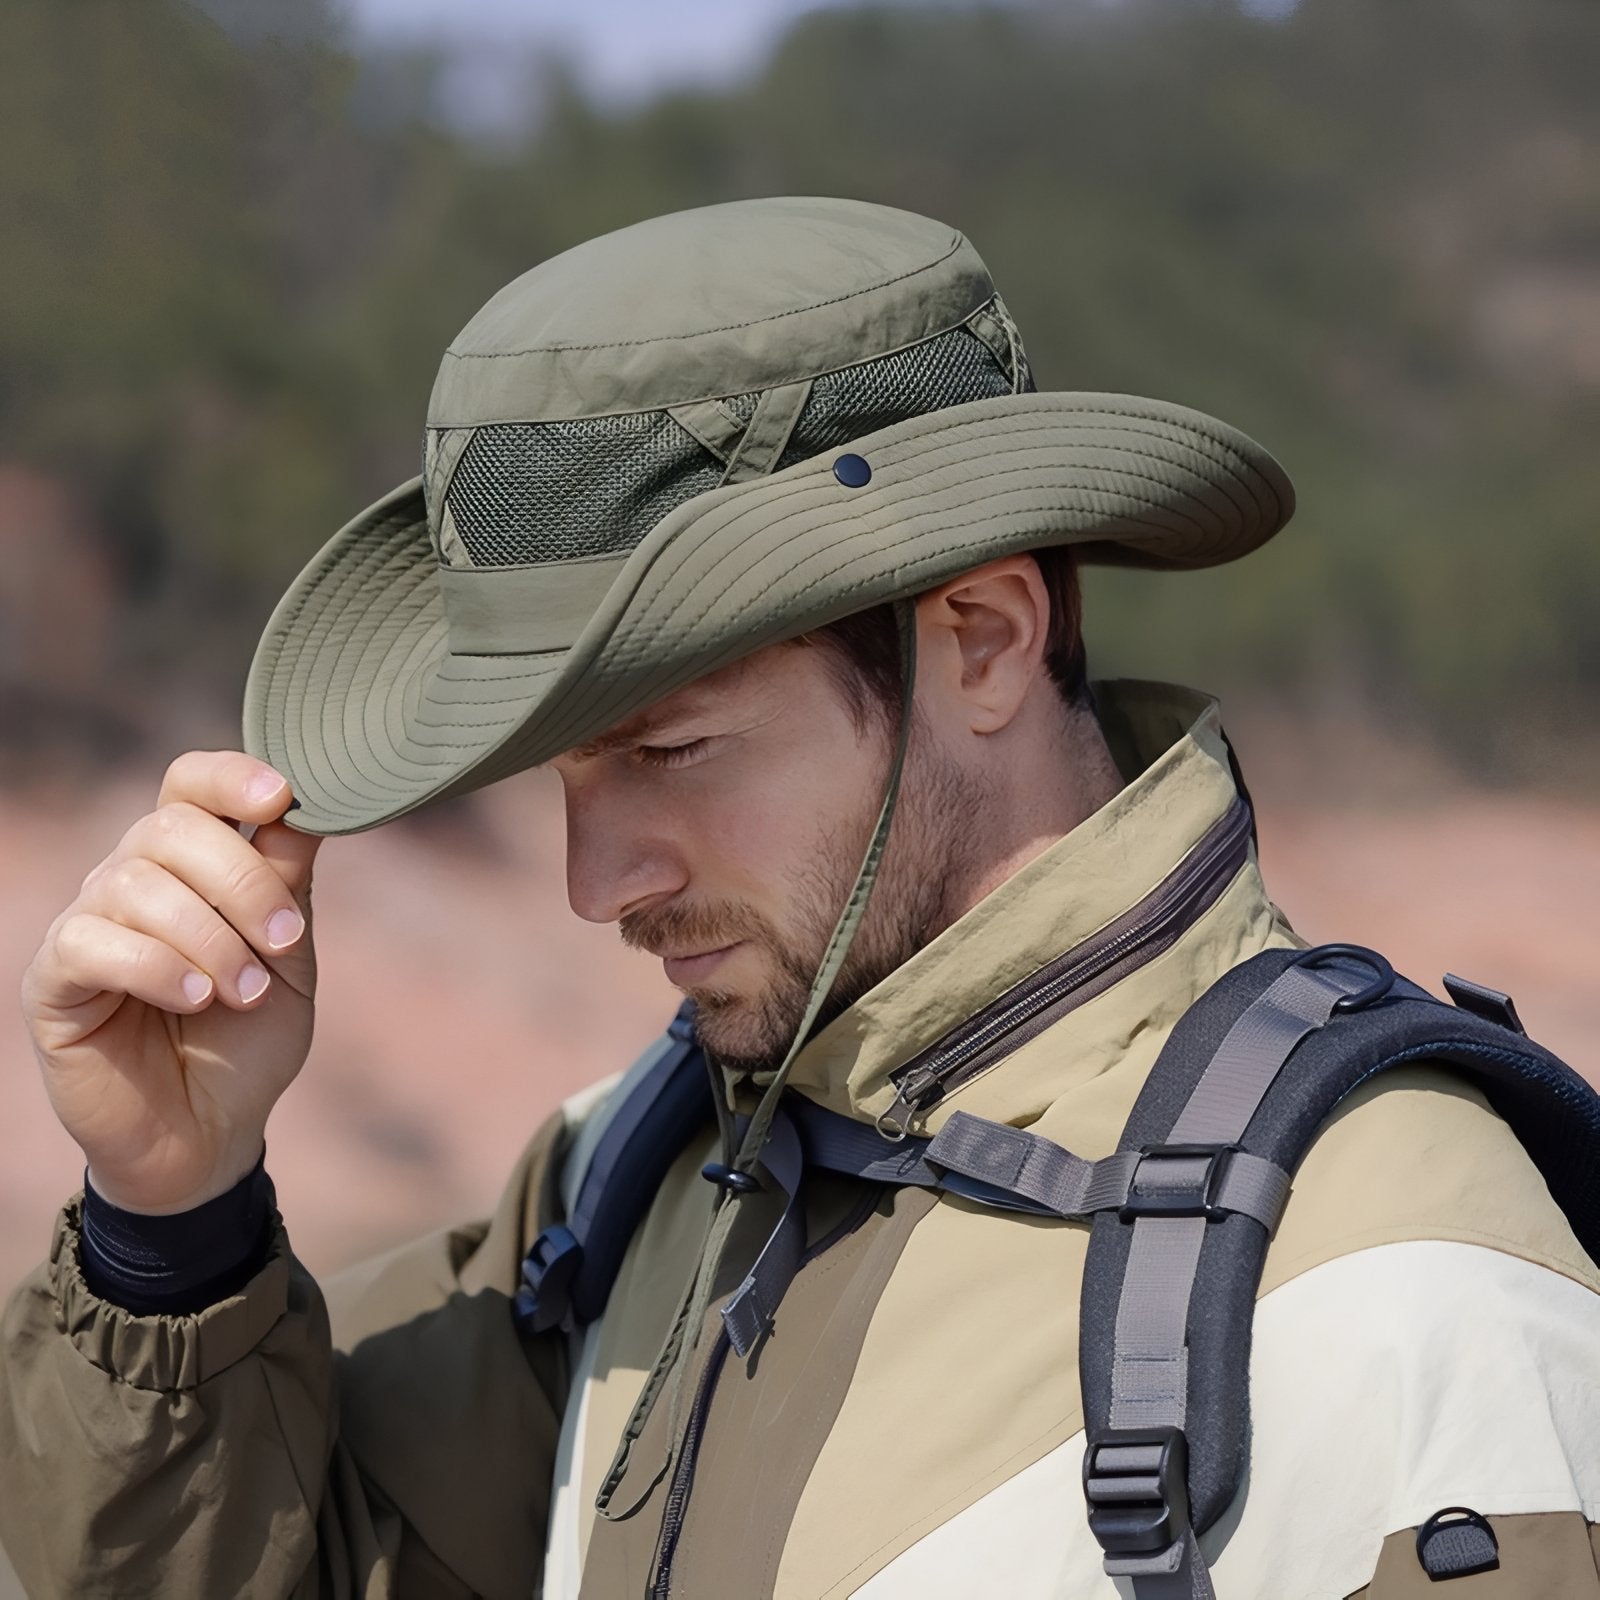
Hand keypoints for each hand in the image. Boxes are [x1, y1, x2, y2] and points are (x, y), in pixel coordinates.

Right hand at [21, 752, 321, 1213]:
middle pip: (170, 828)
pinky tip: (195, 1000)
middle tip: (283, 944)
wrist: (209, 1134)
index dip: (232, 776)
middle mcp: (130, 880)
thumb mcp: (287, 958)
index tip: (284, 796)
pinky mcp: (54, 981)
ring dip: (210, 938)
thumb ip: (288, 885)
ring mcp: (86, 925)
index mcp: (189, 863)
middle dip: (242, 881)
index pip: (189, 783)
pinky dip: (158, 966)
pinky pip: (93, 943)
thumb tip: (303, 809)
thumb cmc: (247, 1040)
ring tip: (246, 991)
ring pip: (136, 884)